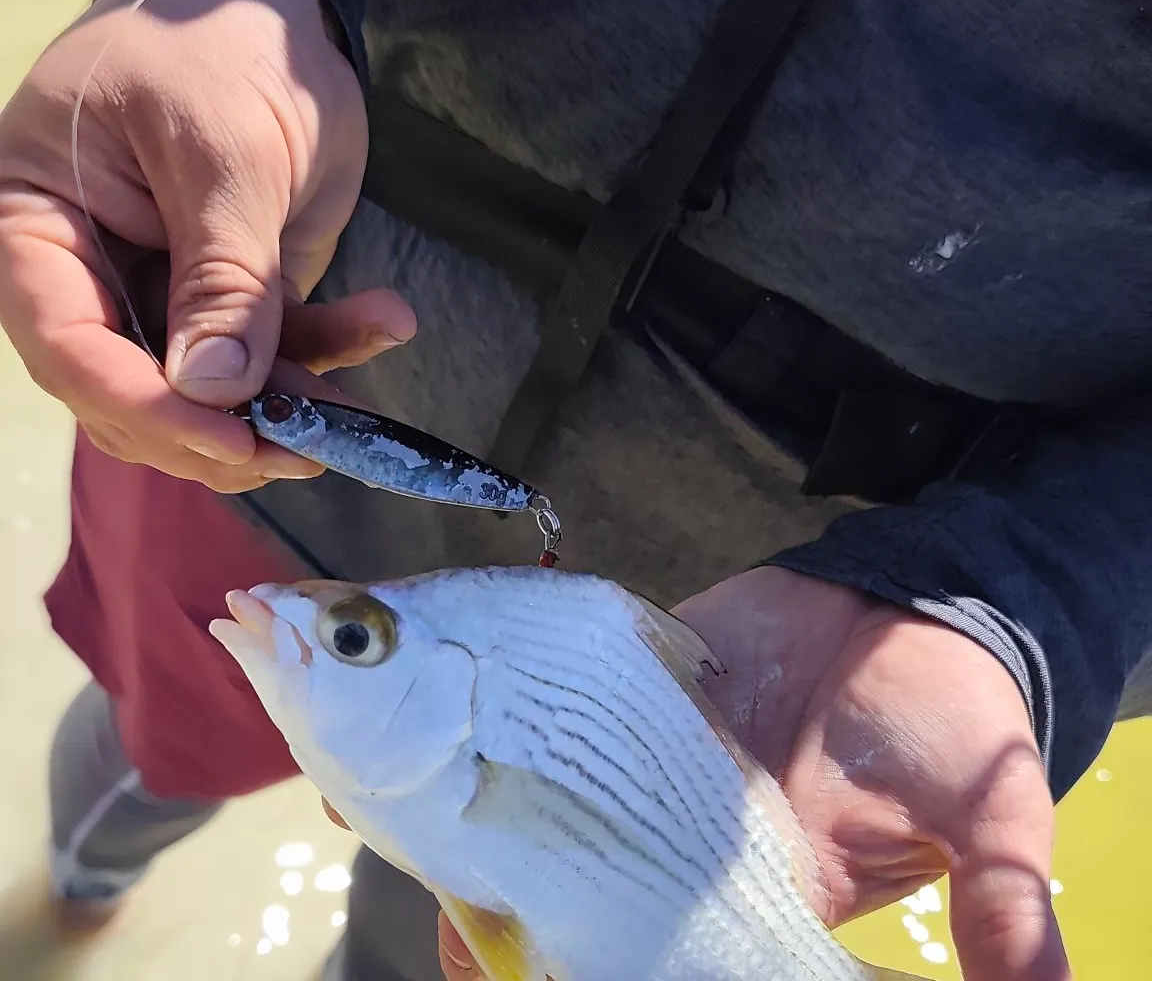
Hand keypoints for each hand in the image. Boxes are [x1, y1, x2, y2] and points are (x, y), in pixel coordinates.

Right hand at [0, 0, 414, 490]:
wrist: (278, 9)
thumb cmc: (222, 44)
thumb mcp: (225, 151)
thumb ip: (221, 273)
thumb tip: (214, 391)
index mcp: (39, 222)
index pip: (65, 342)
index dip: (142, 406)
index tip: (229, 439)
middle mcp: (91, 270)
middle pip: (134, 390)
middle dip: (222, 432)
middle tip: (310, 447)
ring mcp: (163, 287)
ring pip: (211, 388)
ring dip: (288, 407)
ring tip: (361, 414)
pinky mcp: (233, 291)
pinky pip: (273, 347)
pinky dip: (328, 352)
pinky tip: (386, 322)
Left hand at [437, 567, 1069, 980]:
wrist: (913, 603)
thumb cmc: (951, 716)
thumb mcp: (986, 815)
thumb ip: (1001, 901)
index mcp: (753, 884)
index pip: (660, 954)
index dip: (595, 973)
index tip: (530, 979)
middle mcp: (681, 830)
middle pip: (580, 888)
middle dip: (511, 908)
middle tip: (453, 917)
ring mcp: (643, 751)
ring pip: (549, 797)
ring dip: (481, 812)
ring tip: (400, 818)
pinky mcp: (628, 679)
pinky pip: (554, 702)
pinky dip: (502, 712)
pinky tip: (439, 720)